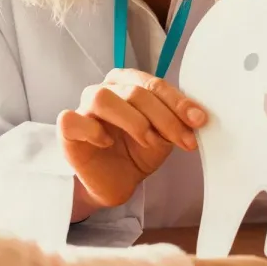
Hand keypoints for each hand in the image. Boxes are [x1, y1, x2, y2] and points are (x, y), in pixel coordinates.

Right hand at [58, 69, 207, 209]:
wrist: (116, 182)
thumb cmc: (136, 152)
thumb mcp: (164, 136)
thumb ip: (175, 121)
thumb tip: (197, 116)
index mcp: (129, 83)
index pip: (154, 84)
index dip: (178, 103)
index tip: (198, 120)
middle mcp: (106, 89)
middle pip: (134, 91)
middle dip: (164, 117)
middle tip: (182, 140)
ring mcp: (84, 107)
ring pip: (103, 97)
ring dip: (133, 121)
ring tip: (148, 141)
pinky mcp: (68, 129)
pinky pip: (73, 120)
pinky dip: (94, 131)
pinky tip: (107, 143)